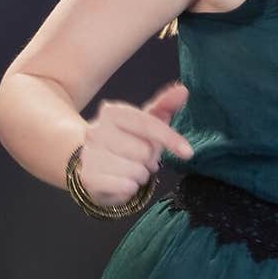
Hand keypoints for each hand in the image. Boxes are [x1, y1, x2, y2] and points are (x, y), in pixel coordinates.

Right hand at [77, 81, 193, 206]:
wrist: (92, 164)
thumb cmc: (126, 142)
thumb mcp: (145, 122)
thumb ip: (165, 105)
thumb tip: (183, 90)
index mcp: (112, 113)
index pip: (147, 124)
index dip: (170, 139)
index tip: (188, 152)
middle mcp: (96, 130)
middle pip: (144, 151)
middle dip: (150, 159)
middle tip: (141, 159)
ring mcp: (90, 155)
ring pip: (136, 171)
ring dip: (140, 175)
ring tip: (130, 170)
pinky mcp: (89, 178)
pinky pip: (126, 187)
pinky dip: (130, 188)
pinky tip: (121, 182)